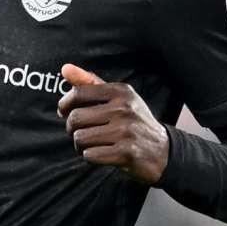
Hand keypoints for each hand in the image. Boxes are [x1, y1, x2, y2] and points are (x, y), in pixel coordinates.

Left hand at [57, 64, 168, 184]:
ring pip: (80, 138)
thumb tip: (65, 69)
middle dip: (72, 128)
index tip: (63, 112)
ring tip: (92, 144)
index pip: (78, 93)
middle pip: (76, 118)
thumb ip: (89, 83)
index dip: (64, 104)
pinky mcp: (127, 153)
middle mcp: (124, 109)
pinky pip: (90, 155)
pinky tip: (102, 154)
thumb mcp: (117, 98)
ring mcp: (127, 131)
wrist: (163, 151)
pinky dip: (90, 156)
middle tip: (80, 132)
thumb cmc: (133, 121)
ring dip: (80, 145)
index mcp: (120, 91)